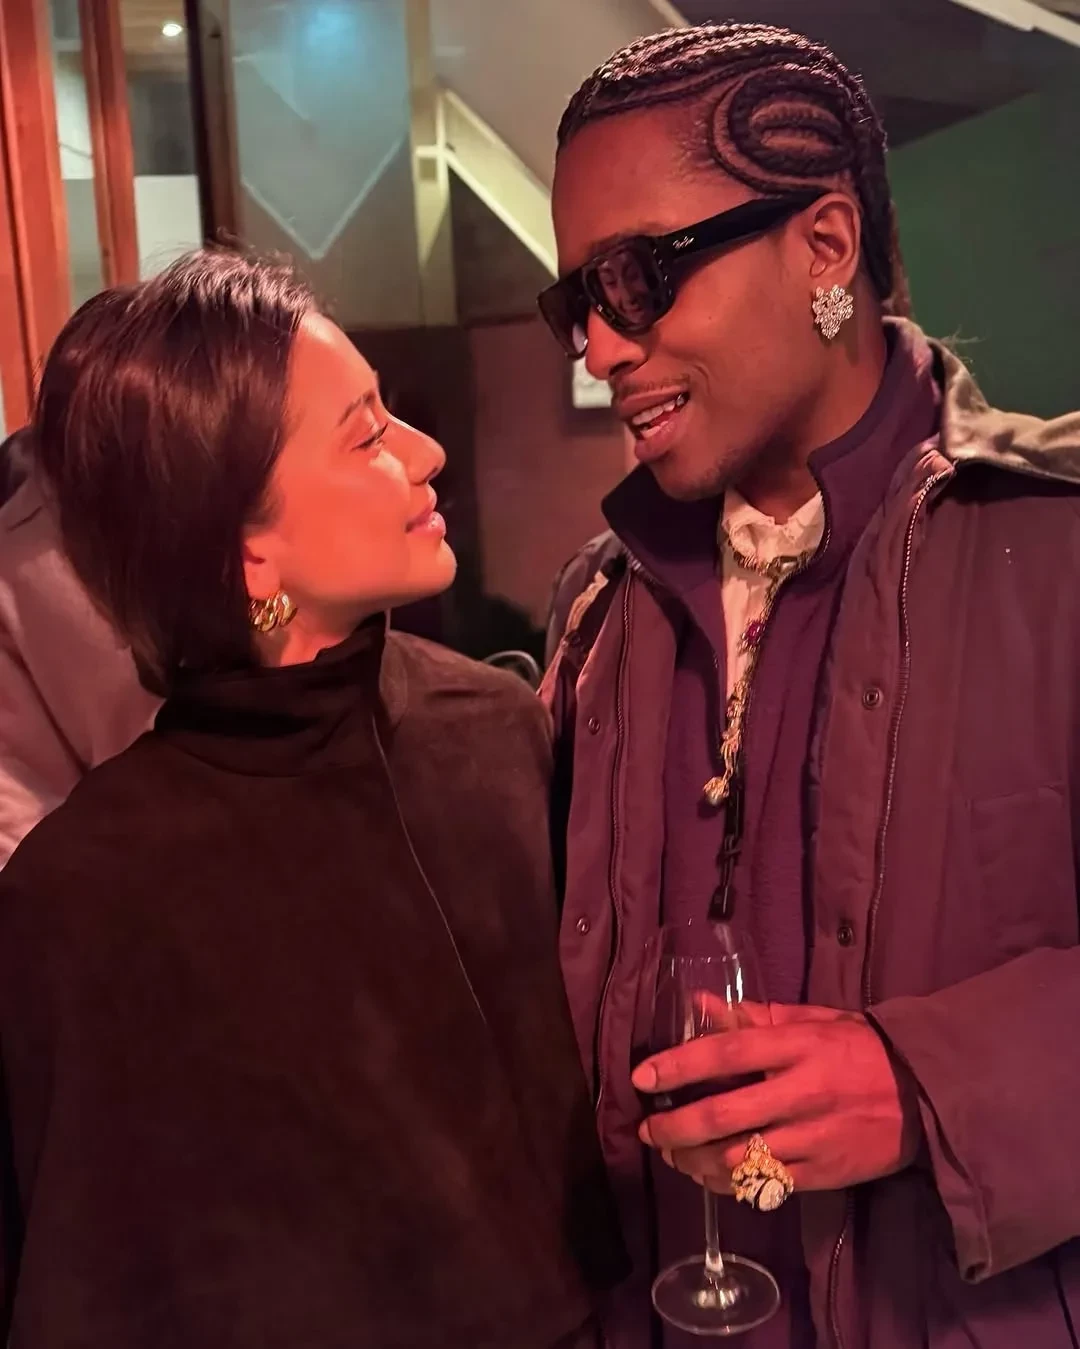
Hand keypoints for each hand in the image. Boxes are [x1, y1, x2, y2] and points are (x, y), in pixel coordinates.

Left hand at [631, 1003, 921, 1193]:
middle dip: (674, 1125)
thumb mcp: (814, 1020)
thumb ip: (754, 1016)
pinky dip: (730, 1185)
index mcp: (798, 1046)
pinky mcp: (824, 1175)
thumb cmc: (861, 1049)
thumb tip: (700, 1003)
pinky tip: (710, 1176)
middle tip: (648, 1129)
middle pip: (723, 1114)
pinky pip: (765, 1187)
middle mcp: (801, 1093)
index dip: (679, 1065)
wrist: (925, 1095)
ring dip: (694, 1160)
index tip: (642, 1076)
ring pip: (738, 1159)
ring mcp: (813, 1138)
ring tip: (673, 1154)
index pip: (726, 1053)